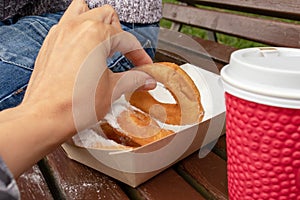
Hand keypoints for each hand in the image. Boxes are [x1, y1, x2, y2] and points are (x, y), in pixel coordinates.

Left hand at [22, 0, 155, 132]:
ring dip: (97, 23)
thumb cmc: (74, 105)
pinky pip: (67, 25)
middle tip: (123, 53)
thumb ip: (135, 79)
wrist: (46, 118)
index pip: (126, 39)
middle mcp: (75, 27)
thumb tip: (147, 79)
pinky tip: (84, 52)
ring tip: (103, 43)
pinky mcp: (49, 44)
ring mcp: (60, 33)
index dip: (139, 54)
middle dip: (119, 33)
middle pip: (106, 15)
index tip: (143, 65)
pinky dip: (79, 32)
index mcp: (95, 34)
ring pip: (83, 11)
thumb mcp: (114, 90)